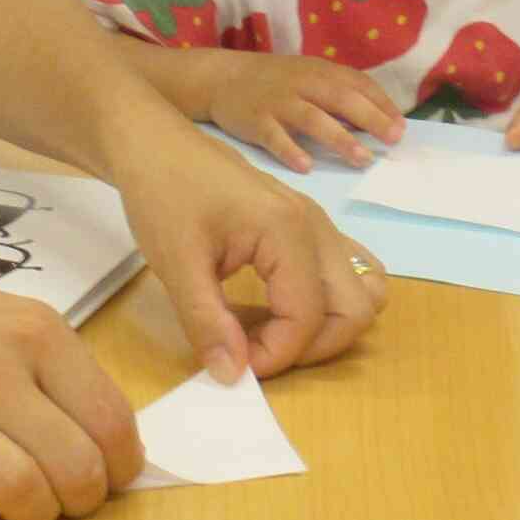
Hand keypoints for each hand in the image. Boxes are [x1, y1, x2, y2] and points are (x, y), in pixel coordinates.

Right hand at [0, 256, 144, 519]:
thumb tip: (118, 450)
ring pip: (20, 496)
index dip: (122, 466)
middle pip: (73, 469)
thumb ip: (70, 376)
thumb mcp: (21, 320)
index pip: (110, 422)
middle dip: (84, 499)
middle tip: (68, 497)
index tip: (112, 476)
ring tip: (24, 505)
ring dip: (35, 518)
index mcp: (34, 336)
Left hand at [109, 113, 385, 380]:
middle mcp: (317, 227)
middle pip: (356, 310)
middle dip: (314, 347)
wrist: (156, 144)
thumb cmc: (163, 194)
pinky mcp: (310, 227)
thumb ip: (207, 322)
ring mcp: (319, 225)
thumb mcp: (176, 263)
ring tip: (273, 332)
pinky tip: (276, 307)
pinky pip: (346, 273)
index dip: (276, 356)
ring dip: (328, 327)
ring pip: (363, 292)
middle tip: (258, 352)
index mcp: (289, 232)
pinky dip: (326, 303)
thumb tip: (233, 376)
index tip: (233, 365)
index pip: (309, 318)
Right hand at [203, 51, 405, 173]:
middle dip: (370, 118)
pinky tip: (306, 166)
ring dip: (340, 138)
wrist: (223, 77)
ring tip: (362, 159)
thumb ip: (339, 94)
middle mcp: (302, 84)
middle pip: (341, 99)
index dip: (381, 103)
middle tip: (392, 139)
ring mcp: (278, 102)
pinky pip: (274, 137)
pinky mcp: (255, 120)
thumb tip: (377, 120)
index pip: (358, 83)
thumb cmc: (276, 81)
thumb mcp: (309, 77)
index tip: (400, 126)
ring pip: (312, 119)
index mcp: (320, 71)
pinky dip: (290, 150)